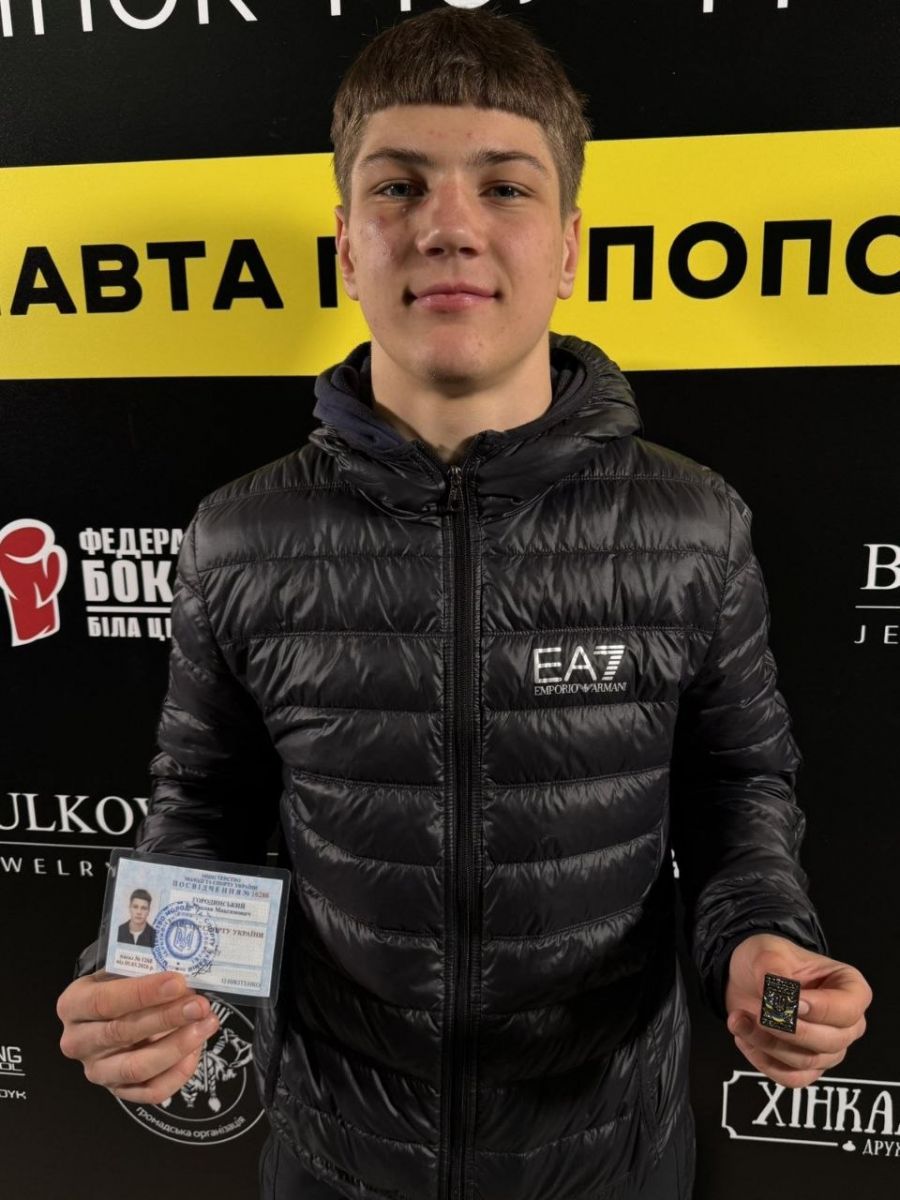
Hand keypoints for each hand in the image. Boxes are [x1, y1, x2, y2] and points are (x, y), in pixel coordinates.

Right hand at [57, 970, 219, 1104]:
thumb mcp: (120, 969)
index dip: (143, 993)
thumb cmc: (117, 983)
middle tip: (200, 1005)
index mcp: (73, 1005)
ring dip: (177, 1046)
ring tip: (207, 1024)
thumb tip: (183, 979)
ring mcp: (97, 1071)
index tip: (178, 983)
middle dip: (167, 1018)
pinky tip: (196, 1049)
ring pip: (137, 1068)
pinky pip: (151, 1091)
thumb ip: (143, 971)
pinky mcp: (118, 1090)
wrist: (106, 1010)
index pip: (105, 1001)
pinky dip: (178, 1072)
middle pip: (123, 1033)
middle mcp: (78, 1042)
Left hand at [724, 933, 871, 1087]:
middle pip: (830, 1041)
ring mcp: (830, 1048)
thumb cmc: (767, 959)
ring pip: (807, 1061)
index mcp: (850, 987)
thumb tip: (780, 1000)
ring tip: (738, 1019)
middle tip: (759, 1013)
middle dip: (788, 1029)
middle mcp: (847, 1023)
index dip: (819, 1009)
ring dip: (767, 1043)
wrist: (746, 977)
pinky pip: (792, 1078)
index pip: (846, 1009)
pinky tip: (744, 1037)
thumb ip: (775, 973)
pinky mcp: (808, 1067)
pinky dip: (764, 1061)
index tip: (789, 1002)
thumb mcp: (768, 952)